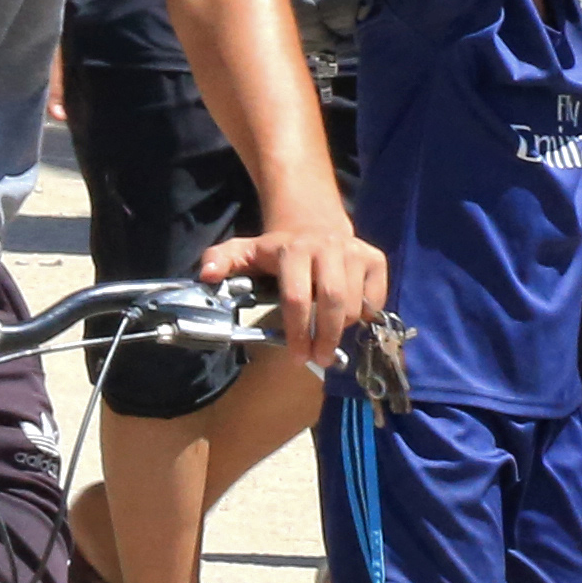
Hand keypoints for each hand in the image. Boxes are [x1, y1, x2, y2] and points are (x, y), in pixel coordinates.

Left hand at [205, 218, 388, 356]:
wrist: (313, 223)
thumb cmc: (275, 249)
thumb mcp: (244, 251)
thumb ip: (221, 260)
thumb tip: (206, 274)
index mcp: (292, 250)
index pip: (296, 297)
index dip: (297, 330)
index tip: (297, 357)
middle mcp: (327, 247)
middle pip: (331, 300)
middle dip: (326, 336)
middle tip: (320, 359)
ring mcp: (355, 251)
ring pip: (355, 302)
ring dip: (343, 329)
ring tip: (330, 343)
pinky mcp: (375, 258)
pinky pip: (375, 297)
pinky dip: (364, 315)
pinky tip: (349, 319)